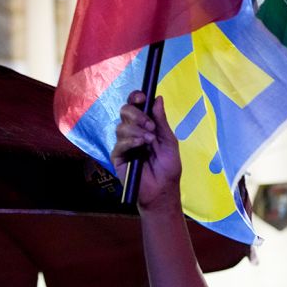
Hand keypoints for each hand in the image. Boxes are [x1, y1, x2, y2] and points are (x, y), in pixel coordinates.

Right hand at [110, 90, 182, 211]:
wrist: (162, 190)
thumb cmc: (168, 168)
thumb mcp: (169, 142)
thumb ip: (162, 122)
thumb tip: (158, 99)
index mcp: (145, 126)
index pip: (135, 106)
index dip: (135, 98)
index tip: (142, 97)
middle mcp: (132, 132)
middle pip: (125, 111)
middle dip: (137, 115)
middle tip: (150, 126)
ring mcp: (124, 143)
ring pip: (121, 126)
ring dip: (137, 131)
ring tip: (149, 142)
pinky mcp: (117, 156)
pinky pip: (119, 143)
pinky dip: (130, 141)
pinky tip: (140, 146)